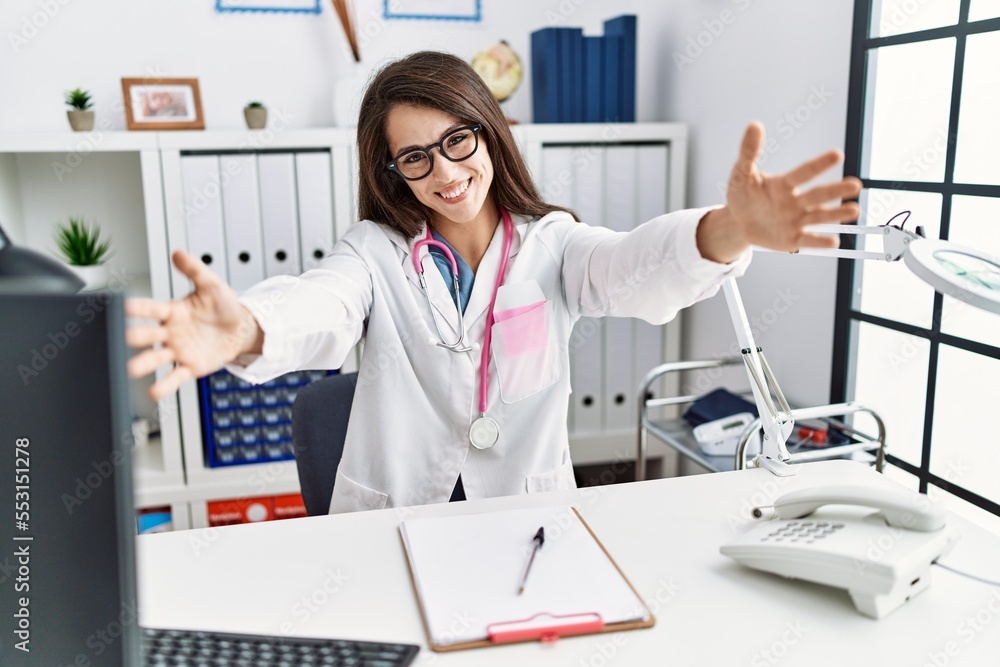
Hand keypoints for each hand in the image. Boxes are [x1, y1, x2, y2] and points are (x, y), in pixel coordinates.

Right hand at [126, 250, 263, 400]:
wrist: (241, 328)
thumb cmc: (223, 306)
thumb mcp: (212, 284)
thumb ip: (194, 270)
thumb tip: (178, 252)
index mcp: (173, 311)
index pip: (151, 308)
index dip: (138, 307)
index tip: (122, 306)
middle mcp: (171, 332)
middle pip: (149, 334)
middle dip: (136, 335)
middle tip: (123, 336)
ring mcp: (179, 350)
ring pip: (157, 357)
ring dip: (144, 363)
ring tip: (131, 368)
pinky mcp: (190, 366)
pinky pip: (175, 376)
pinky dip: (165, 385)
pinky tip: (153, 392)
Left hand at [697, 122, 862, 262]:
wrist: (738, 222)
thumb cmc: (743, 195)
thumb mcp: (741, 174)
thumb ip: (749, 152)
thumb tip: (754, 125)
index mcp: (784, 184)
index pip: (803, 172)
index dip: (818, 165)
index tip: (837, 154)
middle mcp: (795, 201)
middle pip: (817, 195)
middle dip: (835, 191)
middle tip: (855, 185)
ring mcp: (795, 220)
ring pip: (818, 217)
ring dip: (836, 214)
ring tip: (853, 210)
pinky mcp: (792, 239)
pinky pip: (807, 241)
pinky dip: (819, 242)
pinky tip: (833, 240)